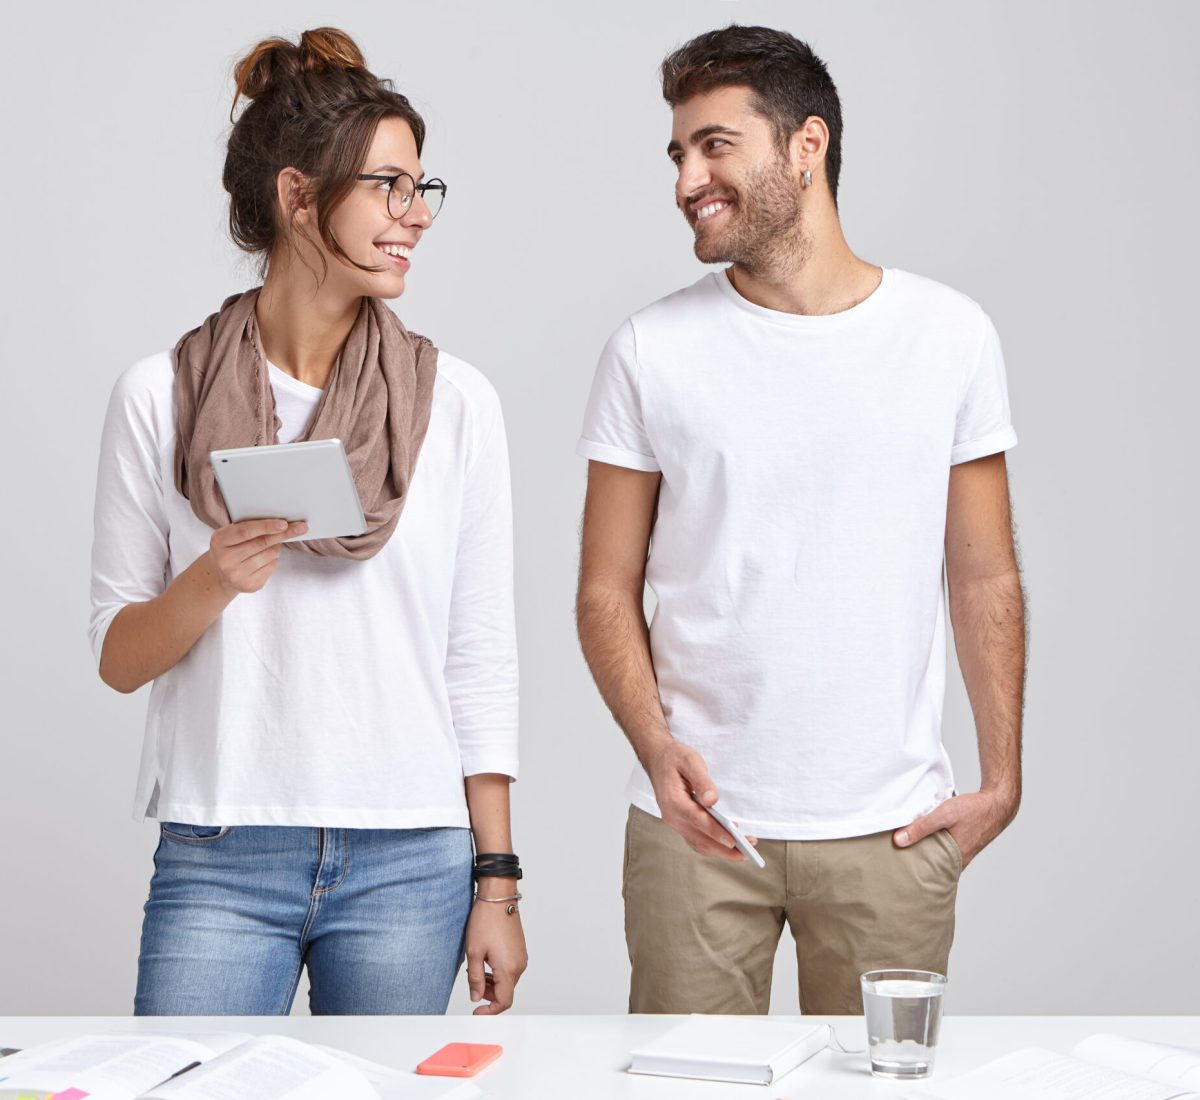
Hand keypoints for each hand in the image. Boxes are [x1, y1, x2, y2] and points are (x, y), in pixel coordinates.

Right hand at [207, 518, 306, 596]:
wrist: (220, 575)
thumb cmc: (230, 547)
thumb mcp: (230, 534)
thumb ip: (249, 526)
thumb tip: (282, 522)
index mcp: (219, 541)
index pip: (245, 531)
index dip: (266, 526)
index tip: (284, 523)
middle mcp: (226, 560)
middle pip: (262, 543)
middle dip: (283, 534)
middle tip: (301, 527)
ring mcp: (237, 575)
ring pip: (270, 555)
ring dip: (277, 547)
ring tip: (271, 544)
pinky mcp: (250, 586)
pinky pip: (272, 567)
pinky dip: (273, 559)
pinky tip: (264, 559)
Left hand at [464, 896, 527, 1014]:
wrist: (498, 898)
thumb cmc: (486, 921)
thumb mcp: (474, 953)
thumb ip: (476, 979)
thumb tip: (476, 996)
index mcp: (509, 969)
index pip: (503, 1002)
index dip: (489, 1011)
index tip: (477, 1012)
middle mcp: (519, 965)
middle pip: (506, 992)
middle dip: (489, 994)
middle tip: (473, 984)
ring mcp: (521, 957)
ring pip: (508, 981)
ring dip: (493, 983)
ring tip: (477, 968)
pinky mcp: (520, 950)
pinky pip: (510, 969)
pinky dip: (498, 972)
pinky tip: (486, 960)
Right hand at [645, 740, 756, 860]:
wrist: (657, 758)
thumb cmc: (675, 758)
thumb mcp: (690, 761)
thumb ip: (702, 781)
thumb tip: (712, 800)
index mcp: (673, 801)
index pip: (697, 820)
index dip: (716, 832)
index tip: (733, 841)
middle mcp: (672, 816)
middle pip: (699, 839)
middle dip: (724, 848)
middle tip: (747, 852)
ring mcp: (675, 822)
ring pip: (699, 843)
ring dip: (720, 850)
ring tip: (743, 850)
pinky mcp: (680, 823)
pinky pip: (696, 840)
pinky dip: (713, 844)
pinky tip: (728, 842)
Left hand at [893, 788, 1019, 869]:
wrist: (997, 804)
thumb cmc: (973, 810)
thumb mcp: (944, 815)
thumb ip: (921, 827)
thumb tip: (899, 841)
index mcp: (954, 859)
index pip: (930, 875)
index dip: (914, 874)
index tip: (897, 872)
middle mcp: (959, 860)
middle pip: (933, 867)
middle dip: (917, 865)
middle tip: (897, 862)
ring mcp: (962, 853)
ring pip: (939, 857)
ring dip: (926, 852)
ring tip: (907, 849)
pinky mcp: (963, 844)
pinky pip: (945, 849)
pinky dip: (935, 845)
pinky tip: (926, 838)